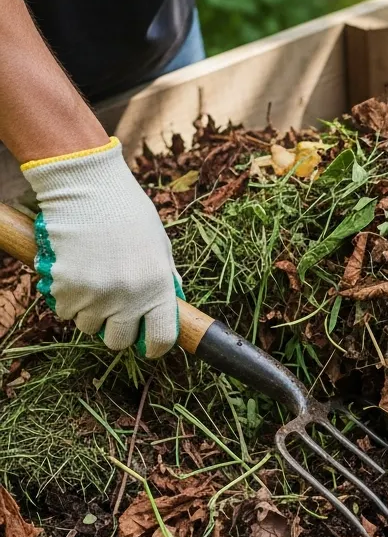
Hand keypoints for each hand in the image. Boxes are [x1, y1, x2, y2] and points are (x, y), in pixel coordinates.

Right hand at [22, 139, 181, 357]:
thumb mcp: (160, 247)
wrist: (89, 190)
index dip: (155, 347)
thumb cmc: (128, 214)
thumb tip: (172, 307)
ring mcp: (95, 295)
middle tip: (115, 310)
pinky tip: (76, 274)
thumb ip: (165, 279)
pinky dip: (68, 300)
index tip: (149, 344)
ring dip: (90, 312)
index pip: (162, 339)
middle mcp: (129, 297)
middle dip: (117, 330)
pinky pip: (65, 311)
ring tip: (95, 281)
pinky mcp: (66, 288)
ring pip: (89, 327)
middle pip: (118, 341)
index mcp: (158, 287)